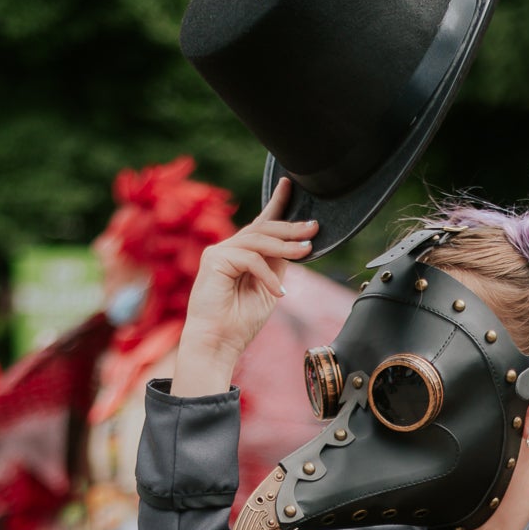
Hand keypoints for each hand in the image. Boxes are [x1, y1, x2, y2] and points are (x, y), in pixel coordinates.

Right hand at [172, 178, 317, 395]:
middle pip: (263, 229)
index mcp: (242, 256)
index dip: (275, 204)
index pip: (260, 225)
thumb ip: (277, 267)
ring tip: (306, 252)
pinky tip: (279, 292)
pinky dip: (267, 274)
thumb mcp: (268, 290)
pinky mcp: (214, 260)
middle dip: (291, 227)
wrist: (218, 344)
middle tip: (314, 228)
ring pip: (258, 239)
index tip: (288, 185)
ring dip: (285, 245)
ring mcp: (219, 252)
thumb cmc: (239, 324)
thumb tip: (294, 246)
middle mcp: (229, 249)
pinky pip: (250, 258)